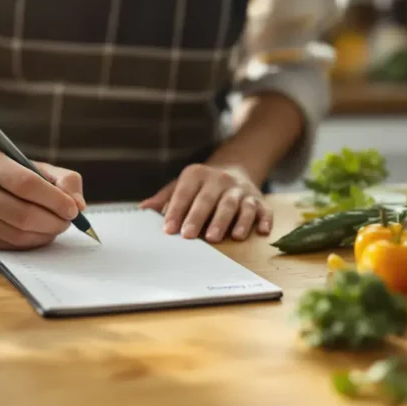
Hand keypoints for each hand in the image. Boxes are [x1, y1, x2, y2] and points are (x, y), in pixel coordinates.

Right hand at [0, 148, 84, 249]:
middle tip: (69, 221)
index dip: (54, 199)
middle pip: (23, 214)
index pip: (26, 184)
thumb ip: (63, 179)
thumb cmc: (5, 174)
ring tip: (57, 225)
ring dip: (46, 233)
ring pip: (18, 234)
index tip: (74, 209)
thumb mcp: (31, 165)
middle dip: (54, 221)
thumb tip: (79, 205)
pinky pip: (10, 246)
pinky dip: (32, 242)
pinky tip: (39, 232)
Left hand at [139, 164, 271, 242]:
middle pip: (209, 199)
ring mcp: (241, 190)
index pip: (184, 192)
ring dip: (226, 221)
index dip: (176, 211)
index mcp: (197, 175)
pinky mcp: (259, 200)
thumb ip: (164, 197)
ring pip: (234, 204)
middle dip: (198, 218)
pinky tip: (260, 232)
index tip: (168, 229)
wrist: (236, 168)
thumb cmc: (201, 185)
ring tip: (217, 237)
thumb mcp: (181, 185)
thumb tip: (143, 209)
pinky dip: (263, 220)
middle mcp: (220, 180)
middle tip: (189, 236)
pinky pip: (262, 210)